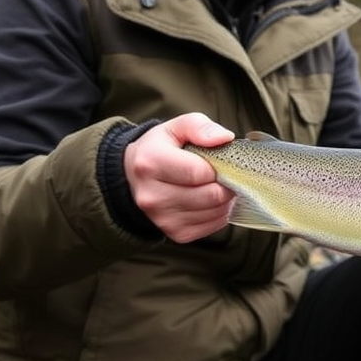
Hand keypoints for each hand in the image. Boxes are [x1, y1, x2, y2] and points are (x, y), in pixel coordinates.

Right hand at [124, 113, 235, 242]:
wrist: (135, 177)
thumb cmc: (161, 149)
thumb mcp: (176, 127)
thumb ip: (199, 126)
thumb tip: (224, 138)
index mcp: (150, 164)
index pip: (200, 172)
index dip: (217, 166)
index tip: (216, 161)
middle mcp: (152, 196)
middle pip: (211, 195)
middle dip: (226, 183)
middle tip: (223, 174)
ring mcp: (163, 219)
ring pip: (216, 212)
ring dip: (225, 199)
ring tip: (215, 185)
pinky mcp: (176, 234)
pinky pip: (214, 225)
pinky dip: (220, 212)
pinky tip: (210, 200)